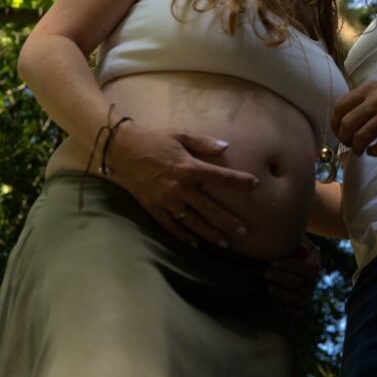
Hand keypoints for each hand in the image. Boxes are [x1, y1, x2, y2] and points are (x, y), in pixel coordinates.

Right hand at [108, 122, 258, 245]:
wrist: (121, 149)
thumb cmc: (153, 138)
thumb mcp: (180, 133)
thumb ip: (203, 142)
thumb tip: (225, 146)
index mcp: (188, 167)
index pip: (221, 177)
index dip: (240, 181)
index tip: (256, 185)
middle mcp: (179, 188)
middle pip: (209, 209)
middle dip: (228, 220)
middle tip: (244, 230)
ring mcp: (166, 201)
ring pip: (192, 222)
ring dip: (210, 233)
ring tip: (225, 242)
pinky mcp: (153, 208)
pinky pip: (171, 227)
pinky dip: (183, 236)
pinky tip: (195, 244)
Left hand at [265, 237, 321, 318]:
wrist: (267, 256)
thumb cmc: (277, 245)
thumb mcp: (285, 238)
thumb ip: (293, 240)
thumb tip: (303, 250)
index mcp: (313, 259)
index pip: (309, 267)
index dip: (291, 266)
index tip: (271, 262)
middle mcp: (311, 278)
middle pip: (303, 282)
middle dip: (282, 277)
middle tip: (264, 273)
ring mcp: (305, 293)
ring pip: (300, 298)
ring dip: (283, 293)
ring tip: (267, 288)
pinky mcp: (296, 307)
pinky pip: (298, 315)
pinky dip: (290, 313)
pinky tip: (276, 306)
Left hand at [331, 73, 376, 155]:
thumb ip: (364, 99)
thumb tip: (346, 117)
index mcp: (369, 89)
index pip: (340, 106)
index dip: (334, 123)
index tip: (337, 132)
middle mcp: (376, 101)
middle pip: (347, 124)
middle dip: (344, 138)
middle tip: (348, 143)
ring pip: (362, 137)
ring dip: (357, 148)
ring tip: (360, 150)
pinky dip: (374, 152)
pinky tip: (373, 151)